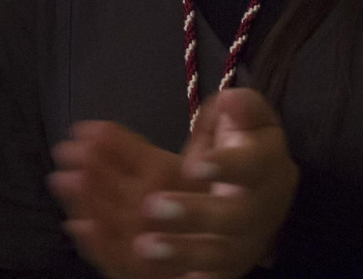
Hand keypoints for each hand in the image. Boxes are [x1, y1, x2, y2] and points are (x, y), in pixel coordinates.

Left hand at [49, 90, 298, 278]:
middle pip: (229, 220)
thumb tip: (230, 101)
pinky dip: (143, 262)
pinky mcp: (212, 267)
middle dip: (190, 215)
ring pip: (208, 255)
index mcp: (264, 171)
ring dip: (172, 250)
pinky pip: (181, 273)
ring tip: (135, 240)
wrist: (264, 200)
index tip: (190, 164)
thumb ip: (243, 107)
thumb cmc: (248, 151)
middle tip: (151, 206)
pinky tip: (98, 236)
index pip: (248, 168)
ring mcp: (235, 245)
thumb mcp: (253, 122)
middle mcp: (253, 214)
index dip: (222, 167)